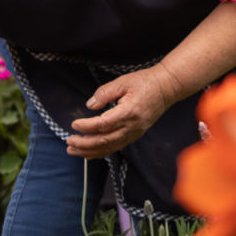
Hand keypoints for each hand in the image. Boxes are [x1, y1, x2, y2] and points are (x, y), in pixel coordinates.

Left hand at [65, 64, 180, 158]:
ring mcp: (135, 133)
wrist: (166, 88)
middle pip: (105, 140)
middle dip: (84, 143)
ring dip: (90, 151)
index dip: (87, 126)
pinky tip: (89, 152)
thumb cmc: (144, 82)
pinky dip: (101, 151)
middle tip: (69, 141)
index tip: (74, 124)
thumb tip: (90, 105)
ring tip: (73, 150)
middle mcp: (132, 127)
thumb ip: (104, 94)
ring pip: (110, 147)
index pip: (104, 124)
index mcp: (129, 112)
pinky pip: (116, 146)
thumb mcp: (122, 82)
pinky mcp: (135, 135)